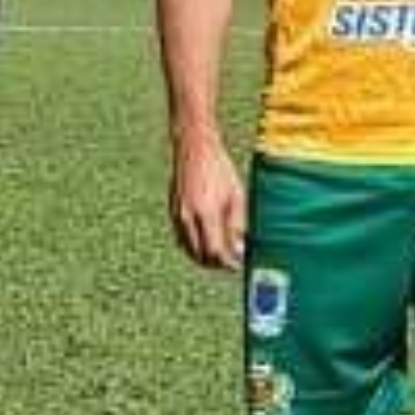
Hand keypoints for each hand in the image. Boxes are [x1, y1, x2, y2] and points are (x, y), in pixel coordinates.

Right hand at [170, 132, 245, 271]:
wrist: (194, 149)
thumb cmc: (220, 170)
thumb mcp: (237, 196)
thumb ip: (238, 225)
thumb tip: (241, 251)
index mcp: (206, 213)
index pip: (215, 251)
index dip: (228, 263)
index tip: (239, 265)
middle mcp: (187, 217)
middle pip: (200, 255)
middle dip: (217, 263)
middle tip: (232, 263)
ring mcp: (177, 216)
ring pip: (189, 250)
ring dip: (205, 257)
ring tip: (221, 254)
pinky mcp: (172, 213)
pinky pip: (182, 239)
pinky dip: (195, 247)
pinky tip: (207, 241)